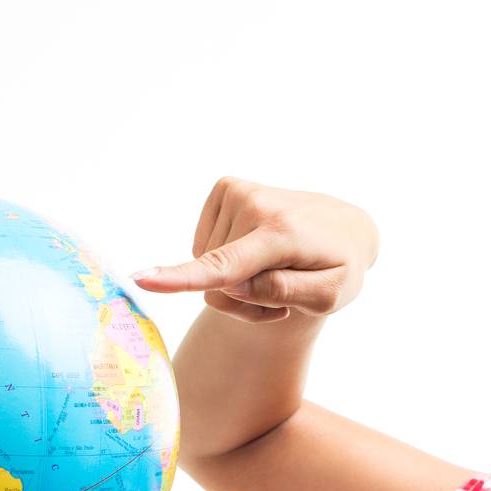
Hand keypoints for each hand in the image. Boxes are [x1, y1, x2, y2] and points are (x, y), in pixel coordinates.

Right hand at [130, 175, 379, 323]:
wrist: (347, 227)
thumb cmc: (340, 267)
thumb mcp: (329, 295)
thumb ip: (283, 292)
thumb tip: (233, 284)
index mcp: (282, 235)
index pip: (226, 265)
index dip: (182, 278)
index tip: (142, 281)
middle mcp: (256, 205)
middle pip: (217, 284)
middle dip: (243, 302)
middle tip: (281, 299)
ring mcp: (238, 192)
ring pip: (208, 268)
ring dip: (238, 283)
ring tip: (274, 274)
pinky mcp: (226, 189)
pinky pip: (204, 247)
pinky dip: (227, 261)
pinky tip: (259, 255)